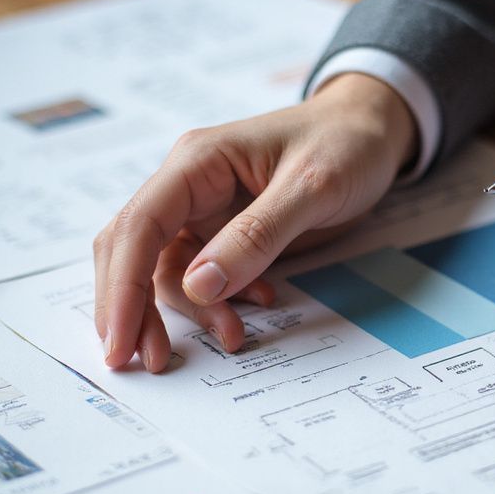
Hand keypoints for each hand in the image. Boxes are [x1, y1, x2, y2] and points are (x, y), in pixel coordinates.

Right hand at [94, 73, 415, 371]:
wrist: (373, 132)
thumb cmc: (345, 143)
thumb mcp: (312, 187)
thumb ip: (257, 235)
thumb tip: (199, 285)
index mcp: (197, 162)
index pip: (139, 227)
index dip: (123, 289)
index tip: (121, 342)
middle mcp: (189, 186)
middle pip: (135, 253)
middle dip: (136, 309)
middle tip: (154, 361)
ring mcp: (205, 211)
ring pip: (169, 272)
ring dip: (192, 312)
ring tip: (234, 336)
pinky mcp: (226, 233)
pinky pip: (206, 276)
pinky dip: (222, 301)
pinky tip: (259, 304)